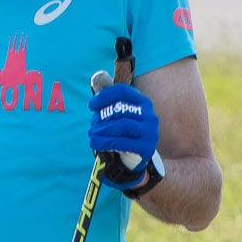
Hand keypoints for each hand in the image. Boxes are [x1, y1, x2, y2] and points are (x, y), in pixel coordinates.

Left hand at [87, 75, 165, 195]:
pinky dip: (106, 143)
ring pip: (121, 125)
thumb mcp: (119, 118)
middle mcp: (149, 116)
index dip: (104, 96)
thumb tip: (98, 80)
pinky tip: (97, 144)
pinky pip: (123, 142)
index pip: (122, 91)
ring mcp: (150, 132)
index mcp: (142, 103)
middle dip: (102, 118)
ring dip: (102, 131)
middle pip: (120, 109)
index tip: (92, 105)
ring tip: (92, 136)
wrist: (137, 161)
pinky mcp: (146, 148)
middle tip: (92, 127)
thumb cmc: (124, 135)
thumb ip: (110, 103)